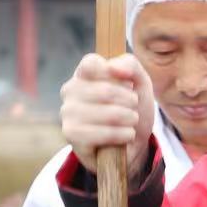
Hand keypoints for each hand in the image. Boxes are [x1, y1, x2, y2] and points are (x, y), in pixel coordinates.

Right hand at [60, 53, 155, 175]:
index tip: (128, 84)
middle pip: (107, 90)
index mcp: (84, 73)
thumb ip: (130, 65)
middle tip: (134, 109)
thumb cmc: (131, 109)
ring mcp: (68, 112)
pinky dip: (123, 135)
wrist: (131, 144)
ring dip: (129, 119)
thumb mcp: (139, 82)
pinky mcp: (71, 134)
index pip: (91, 63)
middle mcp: (70, 90)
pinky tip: (126, 135)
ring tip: (132, 122)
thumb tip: (113, 68)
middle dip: (130, 102)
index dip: (115, 74)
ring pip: (108, 113)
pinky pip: (103, 133)